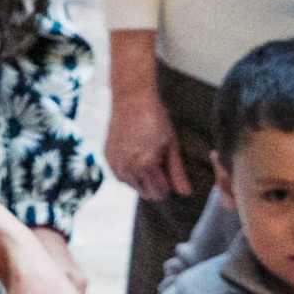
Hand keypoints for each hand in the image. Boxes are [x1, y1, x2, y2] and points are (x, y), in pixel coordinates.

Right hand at [105, 30, 188, 199]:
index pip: (159, 193)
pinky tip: (135, 154)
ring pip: (132, 186)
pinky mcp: (107, 159)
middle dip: (155, 183)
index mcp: (146, 165)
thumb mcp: (171, 145)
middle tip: (159, 160)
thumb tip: (185, 193)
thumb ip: (177, 172)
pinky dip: (129, 171)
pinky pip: (121, 176)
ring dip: (141, 178)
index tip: (169, 168)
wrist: (131, 99)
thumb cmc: (155, 119)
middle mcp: (127, 168)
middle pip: (145, 193)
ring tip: (146, 154)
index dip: (168, 184)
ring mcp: (115, 164)